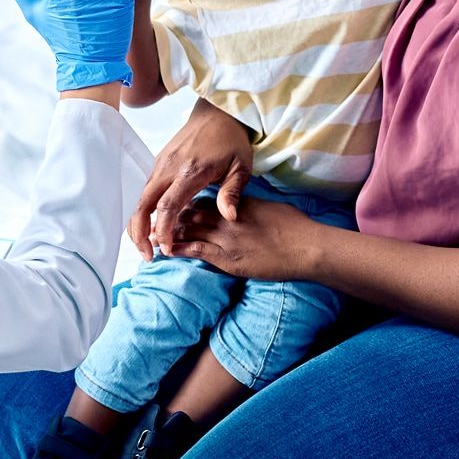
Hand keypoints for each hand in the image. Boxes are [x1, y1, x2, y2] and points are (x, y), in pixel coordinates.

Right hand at [129, 99, 253, 257]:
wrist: (218, 113)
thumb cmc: (232, 141)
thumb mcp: (241, 167)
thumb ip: (232, 192)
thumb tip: (229, 217)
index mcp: (190, 170)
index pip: (168, 205)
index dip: (164, 230)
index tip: (166, 249)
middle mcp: (169, 167)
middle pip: (143, 204)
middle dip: (139, 232)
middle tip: (146, 255)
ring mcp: (161, 163)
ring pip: (140, 198)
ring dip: (138, 223)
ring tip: (145, 246)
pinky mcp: (159, 162)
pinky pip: (146, 190)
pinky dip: (144, 210)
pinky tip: (150, 226)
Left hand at [166, 195, 319, 280]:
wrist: (306, 247)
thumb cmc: (295, 227)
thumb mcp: (270, 207)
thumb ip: (251, 205)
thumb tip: (242, 205)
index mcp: (238, 203)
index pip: (205, 200)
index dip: (187, 203)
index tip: (174, 206)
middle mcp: (228, 218)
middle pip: (191, 213)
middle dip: (171, 216)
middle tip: (153, 219)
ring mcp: (226, 238)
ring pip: (189, 231)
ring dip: (169, 233)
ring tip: (152, 235)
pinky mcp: (228, 258)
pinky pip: (197, 251)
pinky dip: (180, 249)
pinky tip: (167, 250)